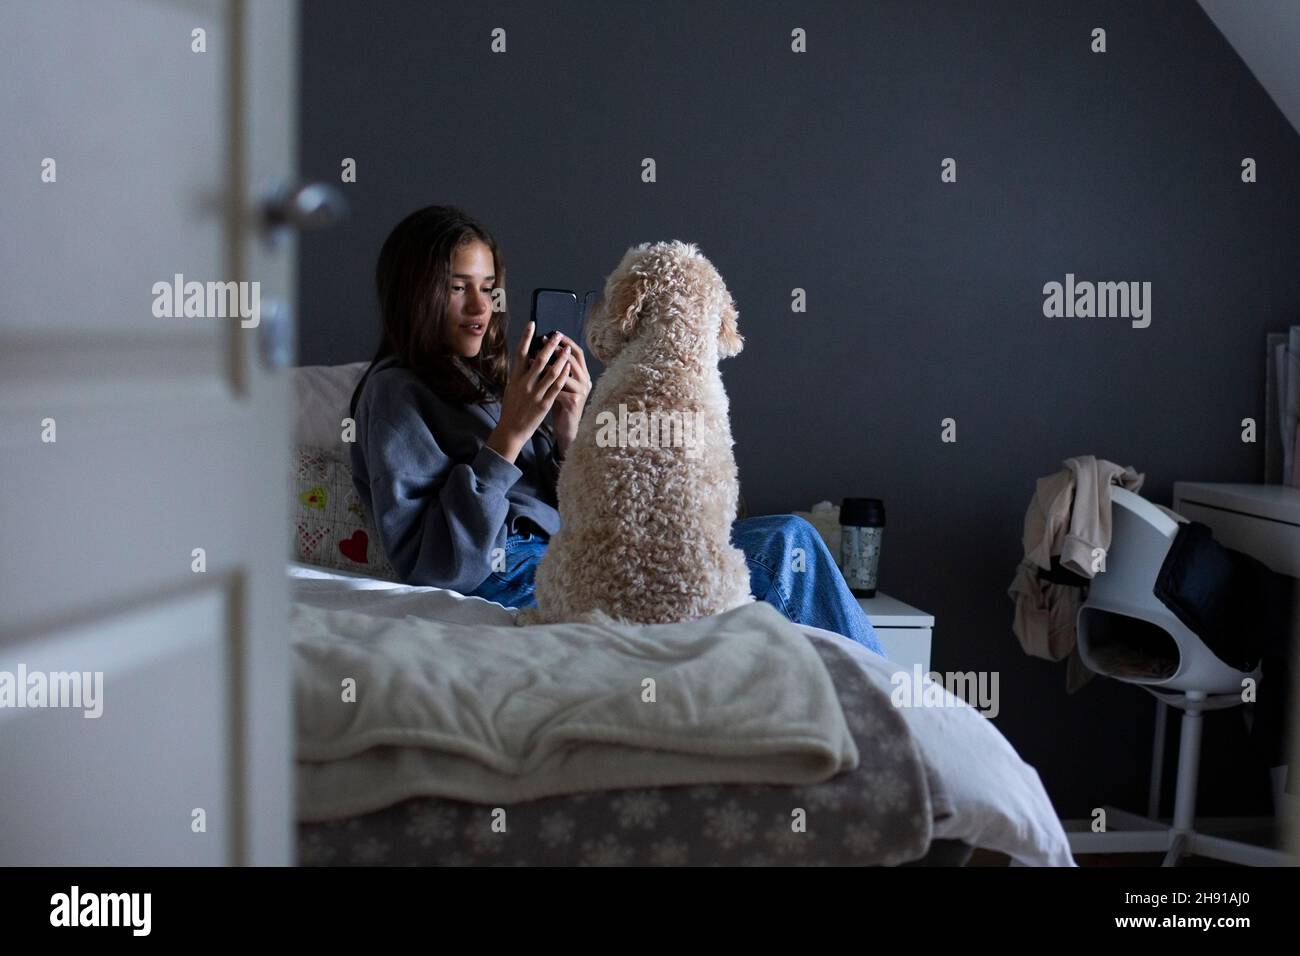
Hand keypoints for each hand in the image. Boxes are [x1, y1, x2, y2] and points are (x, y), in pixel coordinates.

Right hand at [487, 321, 570, 462]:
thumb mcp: (511, 388)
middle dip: (550, 345)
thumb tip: (525, 359)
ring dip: (561, 358)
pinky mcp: (544, 403)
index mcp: (515, 378)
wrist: (511, 430)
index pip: (521, 353)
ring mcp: (535, 393)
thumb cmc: (511, 408)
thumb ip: (518, 374)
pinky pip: (557, 387)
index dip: (526, 337)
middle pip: (539, 359)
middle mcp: (524, 383)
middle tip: (557, 334)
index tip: (532, 324)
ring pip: (551, 372)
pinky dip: (563, 375)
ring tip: (567, 348)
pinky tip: (569, 367)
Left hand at [546, 333, 590, 457]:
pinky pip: (558, 389)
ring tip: (535, 358)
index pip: (578, 353)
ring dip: (550, 364)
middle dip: (557, 348)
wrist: (567, 428)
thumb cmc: (561, 404)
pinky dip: (545, 383)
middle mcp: (586, 381)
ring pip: (566, 373)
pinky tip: (534, 378)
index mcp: (583, 375)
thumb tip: (544, 351)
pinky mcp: (574, 403)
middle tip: (544, 340)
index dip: (566, 342)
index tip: (553, 333)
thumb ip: (557, 371)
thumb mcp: (561, 384)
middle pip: (573, 359)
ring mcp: (581, 392)